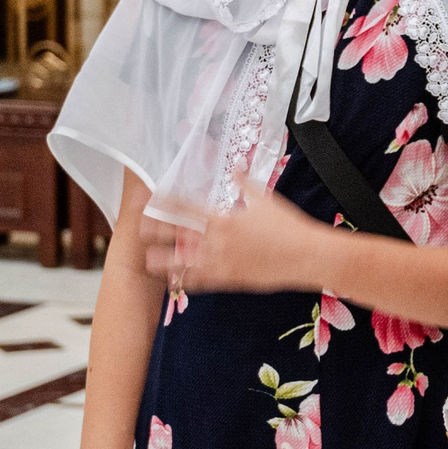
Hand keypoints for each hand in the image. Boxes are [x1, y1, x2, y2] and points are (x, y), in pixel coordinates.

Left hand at [140, 172, 335, 295]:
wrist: (306, 256)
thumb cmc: (288, 225)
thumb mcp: (265, 199)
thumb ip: (245, 183)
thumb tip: (234, 167)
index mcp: (224, 218)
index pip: (187, 208)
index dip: (167, 202)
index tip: (152, 198)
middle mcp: (218, 242)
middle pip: (179, 235)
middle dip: (158, 231)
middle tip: (141, 229)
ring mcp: (223, 263)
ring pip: (185, 263)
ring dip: (166, 261)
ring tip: (149, 260)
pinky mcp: (231, 280)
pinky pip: (203, 281)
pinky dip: (188, 280)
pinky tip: (177, 281)